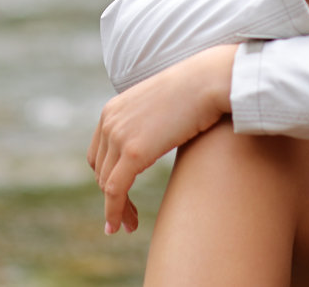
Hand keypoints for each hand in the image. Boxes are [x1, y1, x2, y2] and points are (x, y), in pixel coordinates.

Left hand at [87, 43, 236, 235]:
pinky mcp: (134, 151)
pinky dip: (115, 211)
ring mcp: (119, 135)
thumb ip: (150, 124)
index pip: (99, 155)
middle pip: (102, 172)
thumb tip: (156, 143)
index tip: (121, 198)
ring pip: (107, 185)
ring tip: (130, 226)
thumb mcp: (161, 107)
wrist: (209, 81)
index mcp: (112, 110)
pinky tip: (122, 226)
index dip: (107, 180)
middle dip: (112, 198)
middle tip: (127, 220)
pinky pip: (116, 190)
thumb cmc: (196, 92)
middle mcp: (109, 121)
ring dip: (116, 209)